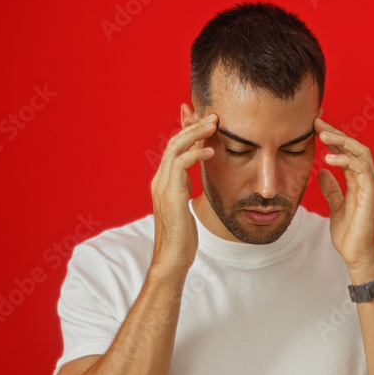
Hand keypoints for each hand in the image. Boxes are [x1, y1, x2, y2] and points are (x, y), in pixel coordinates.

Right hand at [149, 113, 216, 271]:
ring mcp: (163, 186)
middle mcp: (160, 180)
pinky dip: (195, 153)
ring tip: (214, 124)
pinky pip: (180, 164)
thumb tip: (192, 181)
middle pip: (173, 142)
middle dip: (192, 125)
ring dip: (195, 133)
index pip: (173, 148)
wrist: (172, 259)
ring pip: (175, 148)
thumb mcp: (184, 206)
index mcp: (163, 182)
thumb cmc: (182, 238)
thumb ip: (184, 189)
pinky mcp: (171, 194)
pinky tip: (211, 151)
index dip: (187, 131)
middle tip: (213, 115)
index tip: (203, 120)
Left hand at [315, 117, 373, 271]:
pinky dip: (345, 160)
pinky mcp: (372, 194)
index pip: (348, 152)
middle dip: (336, 133)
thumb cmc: (349, 234)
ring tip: (322, 135)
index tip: (315, 128)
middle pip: (355, 147)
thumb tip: (321, 173)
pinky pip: (361, 169)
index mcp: (360, 181)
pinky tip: (329, 158)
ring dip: (341, 142)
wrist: (357, 255)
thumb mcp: (336, 206)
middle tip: (317, 122)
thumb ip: (331, 189)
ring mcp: (372, 186)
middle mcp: (368, 180)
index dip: (333, 139)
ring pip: (361, 153)